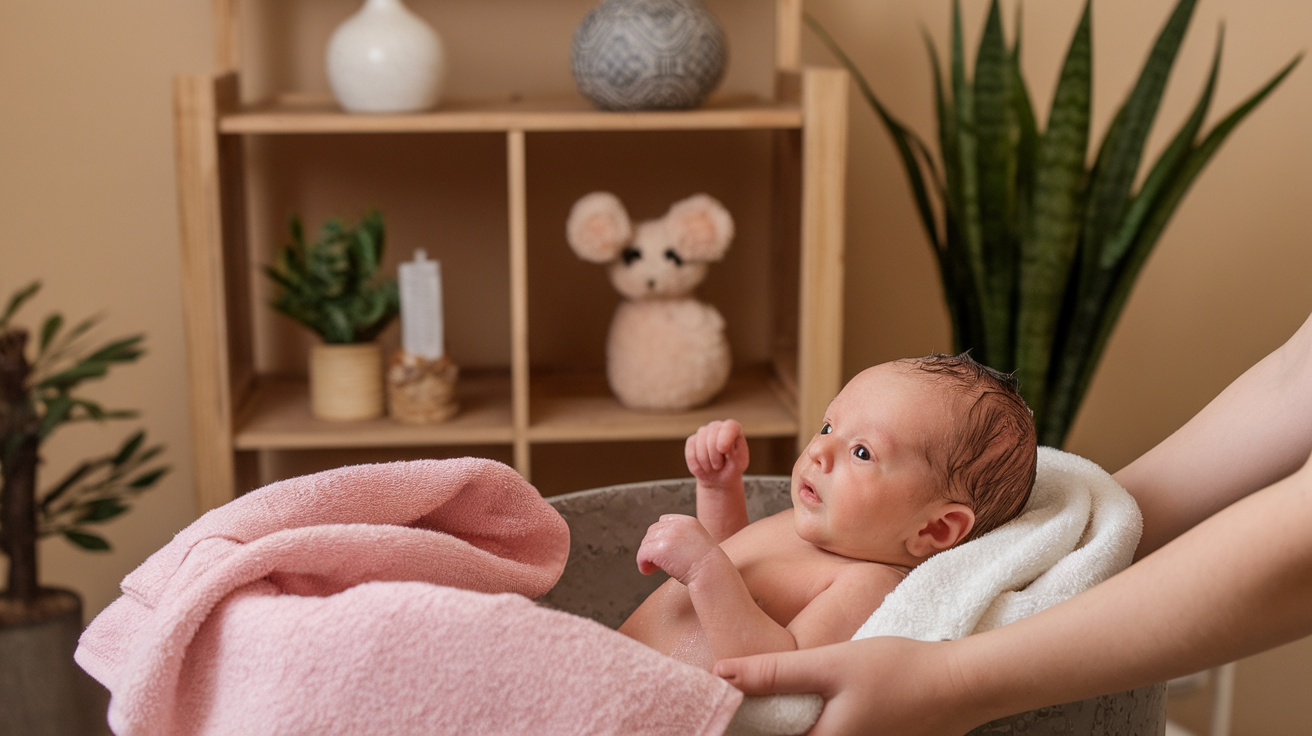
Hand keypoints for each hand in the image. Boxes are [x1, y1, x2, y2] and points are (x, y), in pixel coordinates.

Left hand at [636, 514, 718, 583]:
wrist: (712, 575)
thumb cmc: (708, 567)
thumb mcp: (699, 544)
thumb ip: (683, 538)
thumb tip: (664, 546)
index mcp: (688, 521)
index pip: (663, 521)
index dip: (659, 535)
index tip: (662, 550)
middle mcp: (677, 525)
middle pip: (652, 532)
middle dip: (651, 546)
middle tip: (656, 563)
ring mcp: (668, 536)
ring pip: (645, 544)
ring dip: (646, 557)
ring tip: (652, 568)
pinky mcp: (659, 549)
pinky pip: (642, 555)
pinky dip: (642, 564)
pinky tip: (648, 572)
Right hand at [685, 419, 749, 489]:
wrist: (718, 477)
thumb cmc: (731, 468)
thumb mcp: (738, 463)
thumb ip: (733, 453)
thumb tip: (719, 446)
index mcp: (733, 429)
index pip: (730, 426)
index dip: (725, 437)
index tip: (723, 450)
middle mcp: (717, 426)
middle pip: (712, 435)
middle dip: (715, 455)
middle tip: (719, 466)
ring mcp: (703, 432)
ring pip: (700, 444)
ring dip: (706, 462)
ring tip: (712, 467)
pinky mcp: (691, 441)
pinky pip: (690, 453)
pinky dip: (697, 465)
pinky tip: (703, 467)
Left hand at [714, 637, 984, 735]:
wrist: (962, 684)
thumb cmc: (899, 672)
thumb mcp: (831, 664)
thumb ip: (775, 672)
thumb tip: (719, 673)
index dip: (741, 726)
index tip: (718, 710)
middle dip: (763, 724)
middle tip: (737, 700)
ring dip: (787, 725)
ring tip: (767, 703)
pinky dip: (813, 725)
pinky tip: (807, 707)